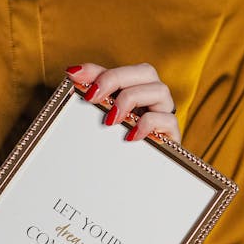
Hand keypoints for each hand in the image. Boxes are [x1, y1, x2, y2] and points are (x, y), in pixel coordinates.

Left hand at [66, 62, 180, 142]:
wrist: (134, 175)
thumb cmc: (115, 139)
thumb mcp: (101, 113)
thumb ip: (92, 90)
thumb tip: (71, 71)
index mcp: (136, 87)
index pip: (122, 68)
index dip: (99, 71)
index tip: (75, 79)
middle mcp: (153, 94)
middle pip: (146, 71)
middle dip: (116, 80)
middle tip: (93, 97)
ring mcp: (165, 112)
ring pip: (160, 90)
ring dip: (131, 99)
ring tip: (111, 119)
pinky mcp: (171, 133)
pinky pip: (168, 119)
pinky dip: (147, 124)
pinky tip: (130, 136)